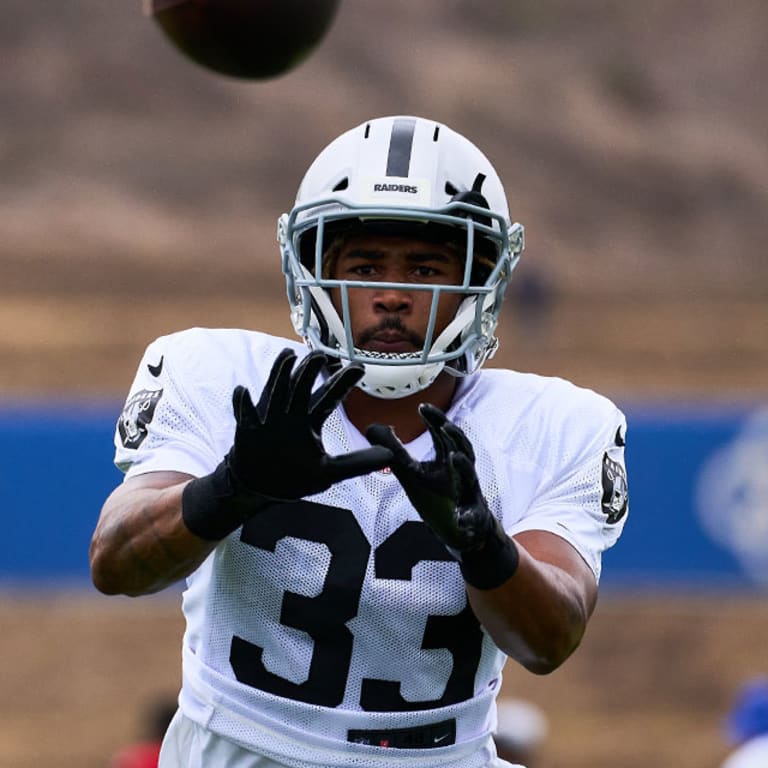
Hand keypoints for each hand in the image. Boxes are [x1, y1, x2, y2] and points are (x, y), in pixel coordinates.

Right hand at [229, 348, 391, 498]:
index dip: (343, 383)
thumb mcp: (329, 472)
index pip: (329, 398)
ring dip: (280, 374)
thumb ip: (357, 463)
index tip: (359, 368)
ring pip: (275, 391)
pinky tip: (244, 391)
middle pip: (302, 388)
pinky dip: (243, 403)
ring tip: (288, 355)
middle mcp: (291, 414)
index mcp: (310, 420)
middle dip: (311, 371)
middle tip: (321, 354)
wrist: (262, 487)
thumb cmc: (295, 475)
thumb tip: (388, 456)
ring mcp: (269, 420)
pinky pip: (245, 414)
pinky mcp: (249, 430)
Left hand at [367, 404, 518, 588]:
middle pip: (463, 449)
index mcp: (447, 461)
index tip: (422, 407)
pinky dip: (468, 518)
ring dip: (464, 467)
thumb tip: (372, 428)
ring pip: (471, 478)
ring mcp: (469, 495)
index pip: (443, 436)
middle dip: (455, 437)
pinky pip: (473, 517)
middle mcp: (461, 473)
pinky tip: (462, 519)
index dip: (435, 420)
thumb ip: (395, 453)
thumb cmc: (439, 497)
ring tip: (454, 457)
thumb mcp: (413, 474)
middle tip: (444, 426)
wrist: (461, 531)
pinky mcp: (473, 518)